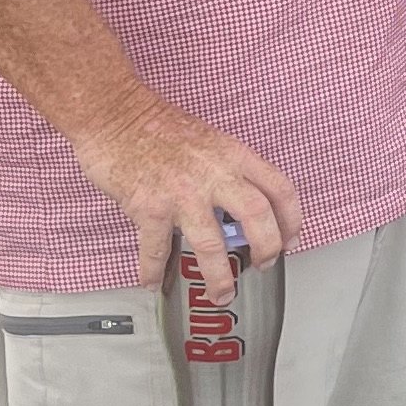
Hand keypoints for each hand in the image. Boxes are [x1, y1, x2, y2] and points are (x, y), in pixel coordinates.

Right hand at [65, 90, 303, 298]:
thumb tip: (242, 210)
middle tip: (263, 265)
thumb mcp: (209, 141)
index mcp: (233, 155)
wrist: (114, 112)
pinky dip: (154, 271)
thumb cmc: (157, 125)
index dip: (292, 220)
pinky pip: (156, 250)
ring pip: (212, 245)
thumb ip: (228, 172)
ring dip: (219, 277)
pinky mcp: (149, 207)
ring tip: (220, 292)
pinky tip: (153, 282)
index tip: (291, 240)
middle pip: (257, 217)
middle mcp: (213, 174)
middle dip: (267, 249)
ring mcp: (181, 193)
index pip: (279, 189)